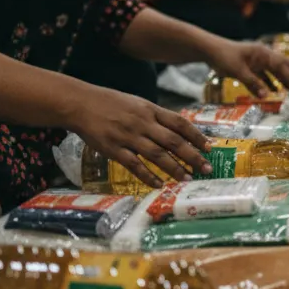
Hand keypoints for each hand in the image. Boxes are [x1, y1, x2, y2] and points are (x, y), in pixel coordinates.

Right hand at [68, 88, 212, 187]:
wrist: (79, 103)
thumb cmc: (110, 103)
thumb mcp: (137, 104)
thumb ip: (156, 117)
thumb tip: (177, 131)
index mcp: (150, 110)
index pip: (180, 123)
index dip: (196, 136)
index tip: (209, 148)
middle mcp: (142, 123)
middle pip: (174, 141)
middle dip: (193, 156)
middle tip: (207, 168)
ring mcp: (128, 136)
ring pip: (157, 155)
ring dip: (175, 168)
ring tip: (188, 179)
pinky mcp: (113, 149)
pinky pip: (134, 165)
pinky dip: (148, 176)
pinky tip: (159, 184)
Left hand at [204, 40, 288, 97]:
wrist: (209, 49)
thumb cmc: (224, 57)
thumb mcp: (238, 71)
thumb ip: (253, 83)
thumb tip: (267, 96)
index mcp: (262, 54)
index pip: (281, 66)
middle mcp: (262, 56)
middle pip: (282, 65)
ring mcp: (257, 60)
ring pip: (275, 70)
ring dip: (285, 79)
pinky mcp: (250, 65)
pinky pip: (265, 74)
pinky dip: (271, 82)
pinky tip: (275, 90)